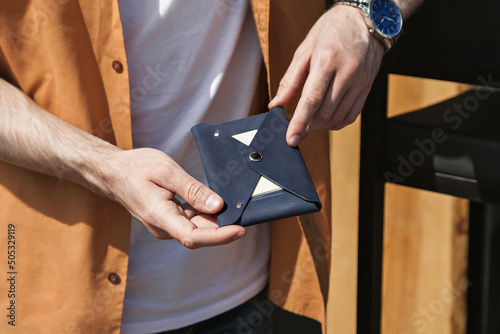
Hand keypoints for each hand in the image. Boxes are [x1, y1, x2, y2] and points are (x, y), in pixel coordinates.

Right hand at [104, 148, 245, 248]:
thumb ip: (192, 190)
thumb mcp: (166, 172)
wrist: (114, 173)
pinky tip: (213, 202)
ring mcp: (166, 225)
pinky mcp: (170, 220)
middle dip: (223, 226)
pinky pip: (192, 221)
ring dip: (215, 220)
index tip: (241, 230)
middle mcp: (164, 227)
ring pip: (197, 228)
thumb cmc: (137, 168)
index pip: (193, 237)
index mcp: (160, 216)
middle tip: (243, 210)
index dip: (219, 237)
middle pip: (199, 234)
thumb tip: (217, 205)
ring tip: (231, 204)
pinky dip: (206, 213)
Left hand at [268, 5, 385, 146]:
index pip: (312, 100)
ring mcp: (360, 81)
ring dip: (320, 127)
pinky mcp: (367, 87)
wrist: (363, 21)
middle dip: (307, 128)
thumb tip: (276, 104)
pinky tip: (325, 121)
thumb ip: (290, 81)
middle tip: (296, 132)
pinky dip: (336, 123)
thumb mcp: (304, 51)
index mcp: (327, 60)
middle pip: (325, 112)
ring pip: (338, 117)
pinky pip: (351, 115)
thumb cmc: (330, 32)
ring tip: (308, 124)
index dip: (300, 123)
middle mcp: (347, 72)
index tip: (291, 139)